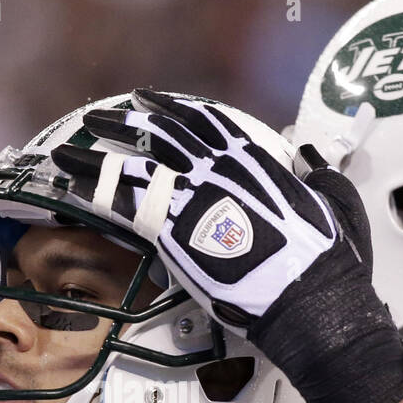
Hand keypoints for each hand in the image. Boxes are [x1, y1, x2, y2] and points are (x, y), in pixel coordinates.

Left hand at [51, 89, 355, 332]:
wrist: (309, 301)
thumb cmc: (327, 264)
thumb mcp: (335, 206)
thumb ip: (319, 177)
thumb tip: (313, 161)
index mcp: (254, 161)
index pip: (203, 123)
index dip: (172, 110)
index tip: (149, 101)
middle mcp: (217, 172)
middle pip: (160, 136)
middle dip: (126, 123)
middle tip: (100, 117)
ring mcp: (192, 201)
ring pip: (131, 166)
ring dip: (95, 157)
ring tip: (67, 151)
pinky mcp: (173, 235)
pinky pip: (122, 206)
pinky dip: (92, 194)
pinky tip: (70, 188)